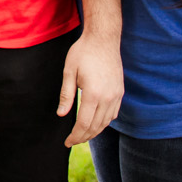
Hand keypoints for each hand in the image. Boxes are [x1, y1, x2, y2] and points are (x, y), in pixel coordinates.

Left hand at [55, 30, 123, 146]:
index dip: (75, 136)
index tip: (67, 142)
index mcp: (93, 94)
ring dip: (94, 132)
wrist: (103, 39)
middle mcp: (108, 98)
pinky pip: (113, 114)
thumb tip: (61, 114)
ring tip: (82, 135)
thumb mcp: (69, 71)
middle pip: (96, 127)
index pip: (84, 124)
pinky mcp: (120, 92)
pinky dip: (104, 122)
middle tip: (72, 141)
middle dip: (83, 137)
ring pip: (106, 122)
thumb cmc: (83, 52)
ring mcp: (116, 95)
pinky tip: (95, 123)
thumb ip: (66, 94)